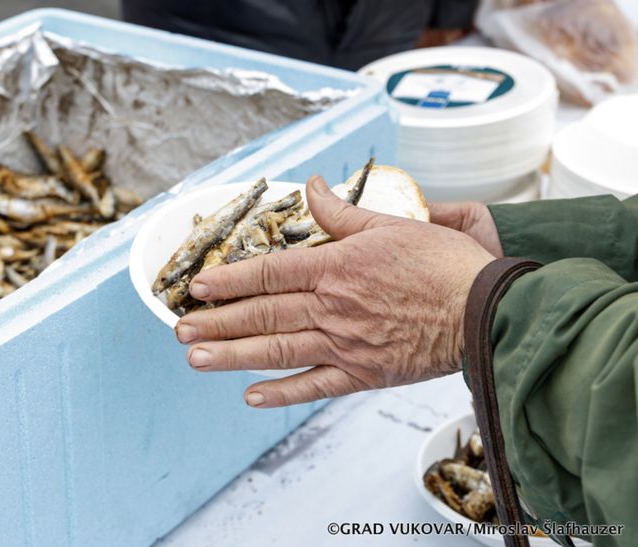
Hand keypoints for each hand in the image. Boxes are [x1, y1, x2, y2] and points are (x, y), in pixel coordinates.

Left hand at [174, 176, 494, 407]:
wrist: (484, 311)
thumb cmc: (443, 265)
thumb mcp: (392, 224)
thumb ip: (343, 212)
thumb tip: (311, 186)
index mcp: (336, 267)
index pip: (269, 273)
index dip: (228, 279)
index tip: (196, 286)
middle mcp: (332, 307)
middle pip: (262, 314)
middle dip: (216, 321)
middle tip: (179, 328)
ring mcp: (344, 343)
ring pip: (277, 350)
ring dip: (232, 355)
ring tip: (196, 359)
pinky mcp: (362, 372)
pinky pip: (314, 385)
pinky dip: (281, 392)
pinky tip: (250, 396)